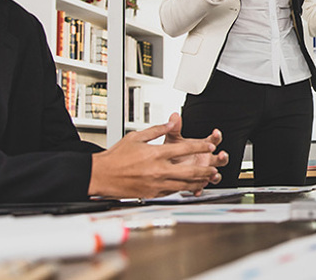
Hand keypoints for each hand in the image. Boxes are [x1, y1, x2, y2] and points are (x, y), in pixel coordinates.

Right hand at [88, 118, 225, 198]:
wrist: (101, 175)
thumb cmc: (115, 157)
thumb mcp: (136, 137)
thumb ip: (156, 129)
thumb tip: (171, 122)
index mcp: (155, 153)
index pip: (184, 149)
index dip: (199, 147)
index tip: (209, 146)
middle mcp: (158, 169)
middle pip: (189, 170)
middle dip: (205, 168)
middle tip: (214, 166)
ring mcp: (155, 183)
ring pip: (183, 184)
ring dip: (198, 181)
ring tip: (208, 179)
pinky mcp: (151, 193)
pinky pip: (172, 192)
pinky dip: (183, 189)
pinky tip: (190, 187)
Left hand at [160, 113, 228, 193]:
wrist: (167, 166)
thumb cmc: (174, 151)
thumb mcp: (173, 140)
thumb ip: (175, 128)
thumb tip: (174, 116)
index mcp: (203, 147)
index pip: (214, 141)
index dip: (216, 137)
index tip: (215, 133)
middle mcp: (207, 159)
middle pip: (221, 159)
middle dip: (223, 157)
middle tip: (221, 154)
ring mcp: (204, 171)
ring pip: (215, 174)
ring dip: (216, 174)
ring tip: (213, 174)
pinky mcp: (197, 181)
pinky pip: (201, 186)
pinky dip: (199, 188)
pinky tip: (197, 189)